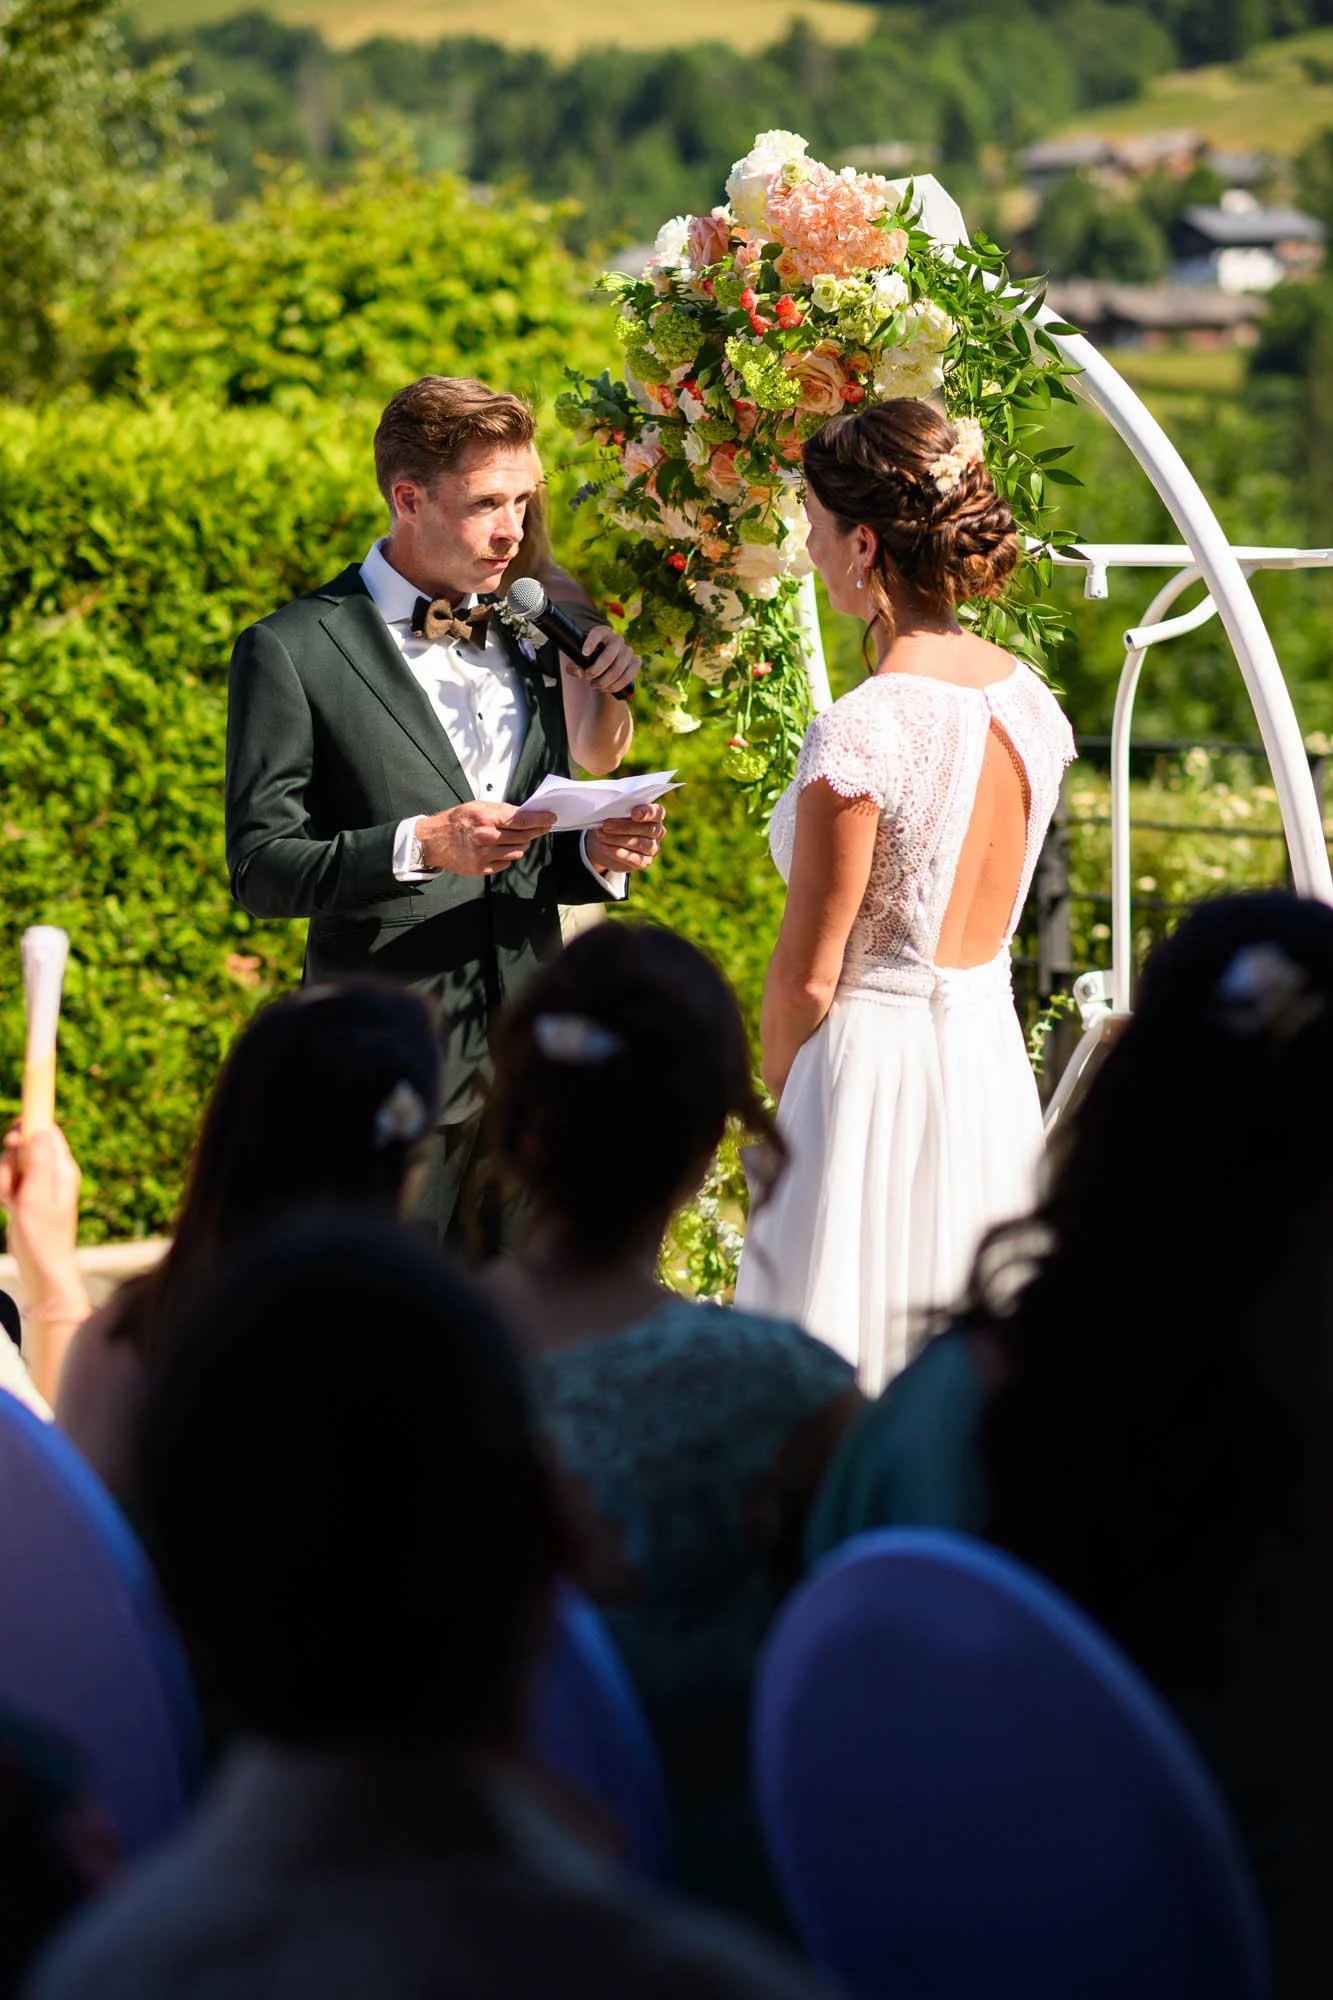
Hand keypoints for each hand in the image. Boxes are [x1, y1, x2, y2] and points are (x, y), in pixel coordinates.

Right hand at [0, 1125, 85, 1308]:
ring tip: (11, 1200)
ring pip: (12, 1164)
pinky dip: (4, 1191)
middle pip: (24, 1145)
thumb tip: (43, 1128)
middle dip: (10, 1160)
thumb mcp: (38, 1195)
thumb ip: (39, 1162)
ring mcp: (38, 1184)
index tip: (12, 1140)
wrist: (41, 1266)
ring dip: (4, 1179)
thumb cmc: (44, 1234)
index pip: (47, 1131)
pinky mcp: (25, 1196)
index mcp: (62, 1168)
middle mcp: (52, 1172)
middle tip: (10, 1181)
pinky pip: (8, 1181)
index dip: (28, 1128)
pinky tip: (8, 1206)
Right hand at [416, 802, 556, 876]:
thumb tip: (525, 813)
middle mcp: (487, 837)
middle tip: (541, 828)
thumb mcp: (478, 806)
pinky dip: (507, 856)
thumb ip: (501, 810)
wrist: (433, 841)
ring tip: (512, 838)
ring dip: (520, 845)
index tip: (551, 818)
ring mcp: (485, 855)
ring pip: (518, 852)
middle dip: (535, 832)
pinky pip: (506, 863)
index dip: (540, 820)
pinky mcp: (482, 868)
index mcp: (486, 818)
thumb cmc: (457, 821)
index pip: (521, 820)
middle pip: (523, 837)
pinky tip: (498, 849)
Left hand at [570, 625, 639, 696]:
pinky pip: (628, 676)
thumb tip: (580, 672)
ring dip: (604, 681)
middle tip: (587, 677)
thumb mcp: (578, 662)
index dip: (591, 643)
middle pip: (609, 655)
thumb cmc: (589, 661)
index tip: (584, 653)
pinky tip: (607, 689)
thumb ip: (574, 667)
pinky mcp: (635, 662)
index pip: (597, 634)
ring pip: (618, 669)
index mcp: (602, 633)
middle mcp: (617, 639)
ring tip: (595, 685)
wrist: (607, 666)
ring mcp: (628, 650)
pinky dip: (616, 686)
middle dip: (596, 670)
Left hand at [585, 801, 665, 875]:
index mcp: (654, 815)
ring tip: (602, 836)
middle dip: (625, 827)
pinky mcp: (645, 861)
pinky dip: (622, 854)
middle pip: (648, 829)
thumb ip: (618, 811)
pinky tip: (609, 849)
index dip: (647, 812)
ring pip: (641, 844)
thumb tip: (610, 812)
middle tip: (606, 825)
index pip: (657, 812)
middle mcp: (657, 831)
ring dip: (619, 840)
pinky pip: (637, 859)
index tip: (633, 813)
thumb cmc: (613, 822)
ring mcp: (653, 848)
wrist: (604, 844)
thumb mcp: (614, 814)